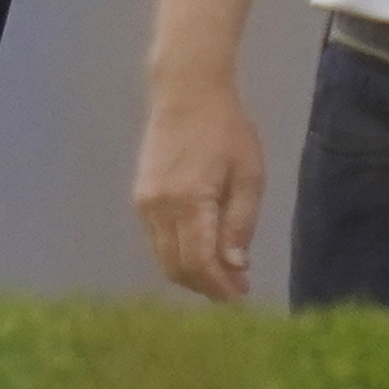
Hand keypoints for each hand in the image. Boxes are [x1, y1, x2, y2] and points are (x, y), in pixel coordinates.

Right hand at [134, 77, 263, 301]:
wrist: (186, 92)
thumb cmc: (226, 129)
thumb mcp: (248, 175)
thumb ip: (240, 223)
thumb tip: (235, 266)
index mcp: (188, 202)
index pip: (199, 263)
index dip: (220, 287)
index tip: (241, 296)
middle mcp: (158, 208)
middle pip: (176, 268)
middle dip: (206, 286)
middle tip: (235, 286)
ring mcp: (145, 204)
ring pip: (163, 258)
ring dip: (191, 273)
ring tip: (222, 270)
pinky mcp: (140, 197)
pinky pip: (157, 241)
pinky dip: (178, 254)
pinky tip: (202, 248)